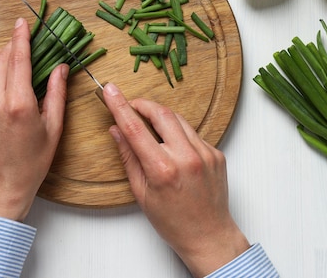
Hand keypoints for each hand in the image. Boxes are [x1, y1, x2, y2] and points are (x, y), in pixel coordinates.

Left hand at [0, 18, 68, 221]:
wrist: (0, 189)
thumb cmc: (31, 163)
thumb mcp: (53, 129)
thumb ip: (56, 94)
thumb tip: (60, 67)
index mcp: (18, 105)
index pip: (18, 58)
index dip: (21, 37)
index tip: (22, 23)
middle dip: (10, 47)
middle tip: (19, 45)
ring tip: (3, 60)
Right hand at [102, 83, 248, 277]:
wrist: (209, 236)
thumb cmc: (172, 221)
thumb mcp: (141, 192)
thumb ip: (128, 156)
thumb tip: (116, 130)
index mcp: (163, 169)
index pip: (135, 128)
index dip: (120, 106)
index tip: (110, 90)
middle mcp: (186, 158)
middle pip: (161, 113)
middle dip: (143, 104)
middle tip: (130, 105)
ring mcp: (205, 154)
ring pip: (178, 119)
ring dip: (160, 116)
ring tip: (149, 126)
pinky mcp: (216, 153)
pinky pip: (192, 133)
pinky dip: (178, 133)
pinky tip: (171, 147)